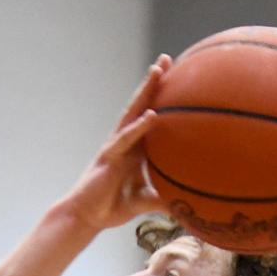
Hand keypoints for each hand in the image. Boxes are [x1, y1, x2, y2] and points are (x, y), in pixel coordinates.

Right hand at [62, 59, 169, 234]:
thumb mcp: (146, 201)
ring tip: (157, 71)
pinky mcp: (109, 157)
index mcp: (136, 147)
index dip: (162, 96)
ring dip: (145, 91)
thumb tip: (189, 204)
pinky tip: (152, 115)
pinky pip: (126, 139)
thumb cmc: (114, 207)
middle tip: (168, 58)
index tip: (180, 76)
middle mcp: (126, 140)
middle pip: (141, 104)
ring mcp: (116, 145)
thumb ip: (165, 197)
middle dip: (153, 81)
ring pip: (132, 113)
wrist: (87, 217)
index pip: (151, 115)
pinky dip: (139, 127)